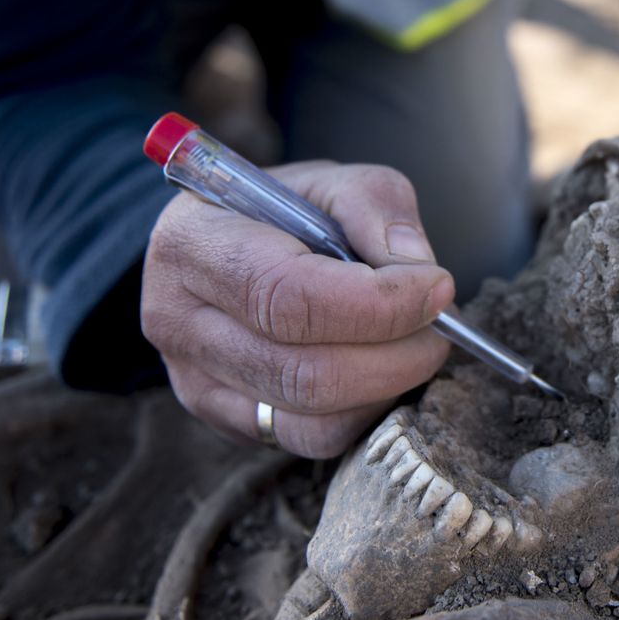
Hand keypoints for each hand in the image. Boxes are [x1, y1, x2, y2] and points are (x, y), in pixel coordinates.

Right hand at [142, 162, 454, 456]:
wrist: (225, 246)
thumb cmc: (279, 210)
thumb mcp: (327, 179)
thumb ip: (375, 205)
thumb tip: (417, 267)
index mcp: (194, 245)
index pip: (289, 299)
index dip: (378, 304)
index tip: (437, 287)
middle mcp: (179, 322)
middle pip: (305, 373)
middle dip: (396, 356)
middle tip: (440, 327)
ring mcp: (195, 382)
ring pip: (312, 419)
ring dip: (386, 388)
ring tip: (414, 344)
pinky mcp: (224, 420)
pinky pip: (310, 440)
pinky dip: (364, 412)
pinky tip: (381, 371)